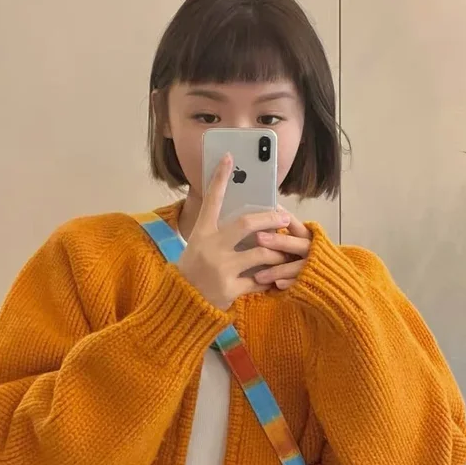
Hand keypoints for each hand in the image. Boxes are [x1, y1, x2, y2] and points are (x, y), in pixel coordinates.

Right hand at [177, 154, 291, 309]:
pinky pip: (260, 281)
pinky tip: (276, 280)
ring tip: (285, 254)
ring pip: (262, 254)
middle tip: (284, 217)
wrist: (181, 307)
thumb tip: (246, 221)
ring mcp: (222, 269)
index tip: (230, 158)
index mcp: (201, 234)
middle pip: (247, 224)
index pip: (212, 200)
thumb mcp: (197, 248)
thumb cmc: (192, 274)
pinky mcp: (230, 289)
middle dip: (270, 218)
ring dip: (278, 254)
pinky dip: (270, 280)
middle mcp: (211, 248)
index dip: (220, 178)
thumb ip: (216, 234)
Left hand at [253, 210, 311, 289]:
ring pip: (296, 266)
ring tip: (258, 276)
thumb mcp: (305, 244)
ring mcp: (314, 267)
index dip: (284, 217)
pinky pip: (300, 283)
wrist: (336, 282)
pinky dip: (289, 284)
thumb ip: (292, 233)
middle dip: (278, 241)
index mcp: (310, 237)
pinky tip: (276, 285)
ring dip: (277, 270)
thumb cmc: (315, 260)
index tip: (269, 211)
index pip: (296, 224)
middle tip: (259, 237)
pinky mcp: (313, 283)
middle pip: (298, 244)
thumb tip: (272, 214)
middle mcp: (314, 250)